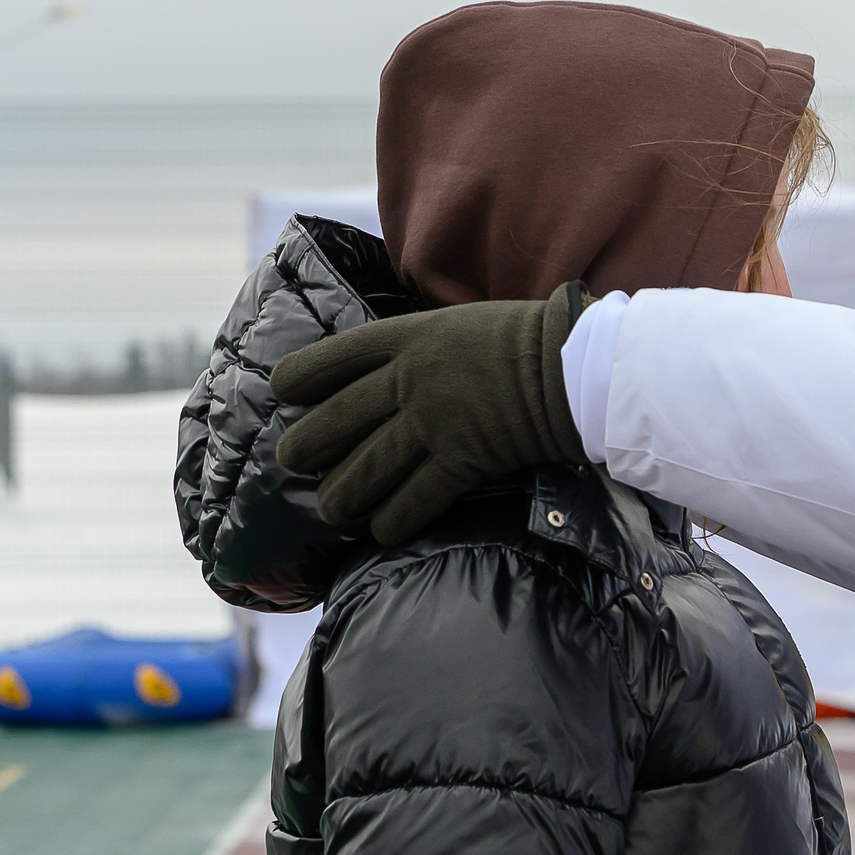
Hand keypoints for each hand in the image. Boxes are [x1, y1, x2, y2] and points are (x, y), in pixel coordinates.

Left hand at [272, 283, 585, 545]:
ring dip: (340, 497)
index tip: (282, 392)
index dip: (299, 378)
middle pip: (335, 422)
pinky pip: (413, 501)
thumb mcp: (458, 325)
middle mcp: (410, 382)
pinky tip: (382, 529)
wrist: (573, 367)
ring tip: (332, 509)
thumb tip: (391, 372)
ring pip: (364, 471)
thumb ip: (419, 347)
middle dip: (304, 447)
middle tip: (293, 462)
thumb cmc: (525, 340)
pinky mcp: (462, 461)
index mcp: (408, 339)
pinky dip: (392, 520)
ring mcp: (434, 424)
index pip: (333, 359)